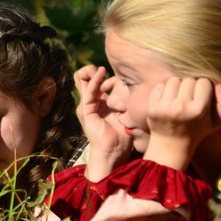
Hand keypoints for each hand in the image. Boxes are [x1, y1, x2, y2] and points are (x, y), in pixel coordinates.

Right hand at [75, 65, 131, 179]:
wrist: (114, 151)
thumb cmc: (122, 136)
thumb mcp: (126, 113)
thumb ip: (127, 101)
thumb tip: (137, 89)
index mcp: (100, 103)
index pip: (96, 83)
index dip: (105, 77)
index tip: (119, 78)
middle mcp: (91, 103)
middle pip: (85, 80)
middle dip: (93, 71)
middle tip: (105, 69)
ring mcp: (87, 106)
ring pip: (83, 82)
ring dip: (92, 73)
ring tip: (101, 69)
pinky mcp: (85, 111)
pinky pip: (88, 92)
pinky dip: (94, 81)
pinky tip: (100, 73)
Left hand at [143, 77, 220, 170]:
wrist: (172, 144)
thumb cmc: (198, 130)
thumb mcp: (218, 121)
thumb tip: (219, 84)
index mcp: (199, 110)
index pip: (204, 82)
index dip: (204, 88)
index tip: (201, 97)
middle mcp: (181, 107)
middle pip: (188, 80)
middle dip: (190, 86)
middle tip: (190, 98)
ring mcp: (165, 107)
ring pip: (174, 80)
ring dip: (177, 86)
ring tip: (178, 98)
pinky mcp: (153, 107)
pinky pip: (160, 86)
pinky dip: (164, 90)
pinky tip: (168, 101)